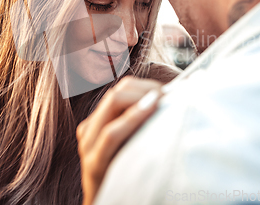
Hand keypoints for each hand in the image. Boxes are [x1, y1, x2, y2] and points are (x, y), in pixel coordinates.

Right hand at [76, 76, 162, 204]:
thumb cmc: (125, 173)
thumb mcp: (130, 143)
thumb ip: (139, 123)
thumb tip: (170, 99)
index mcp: (97, 121)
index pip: (121, 89)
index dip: (145, 85)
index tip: (170, 90)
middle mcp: (89, 129)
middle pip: (117, 93)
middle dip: (145, 90)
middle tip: (171, 94)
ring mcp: (88, 144)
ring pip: (113, 103)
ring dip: (142, 99)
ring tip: (164, 99)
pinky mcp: (94, 163)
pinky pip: (111, 133)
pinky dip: (132, 118)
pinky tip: (150, 109)